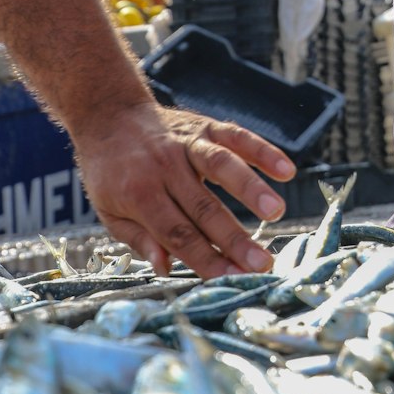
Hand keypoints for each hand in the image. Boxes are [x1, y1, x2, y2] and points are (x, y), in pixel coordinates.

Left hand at [72, 102, 295, 277]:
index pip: (178, 233)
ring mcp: (187, 144)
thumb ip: (139, 239)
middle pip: (205, 207)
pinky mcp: (205, 126)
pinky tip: (285, 170)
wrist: (107, 113)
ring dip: (251, 188)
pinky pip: (236, 137)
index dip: (205, 258)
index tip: (232, 279)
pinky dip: (262, 151)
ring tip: (276, 212)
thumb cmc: (109, 170)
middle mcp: (165, 167)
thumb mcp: (108, 211)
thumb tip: (166, 268)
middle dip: (235, 239)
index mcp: (139, 194)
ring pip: (223, 166)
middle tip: (262, 264)